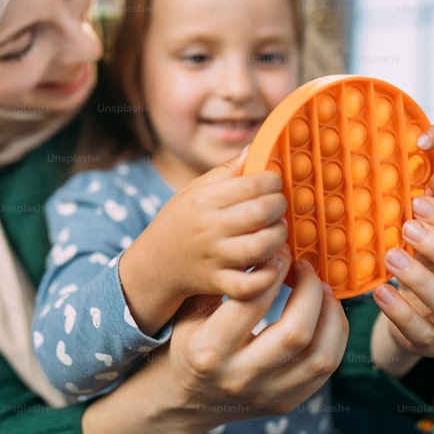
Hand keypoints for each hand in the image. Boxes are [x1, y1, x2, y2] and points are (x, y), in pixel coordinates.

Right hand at [79, 261, 346, 433]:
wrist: (186, 400)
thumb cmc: (188, 342)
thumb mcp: (189, 310)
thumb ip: (221, 280)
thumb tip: (260, 243)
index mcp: (208, 352)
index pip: (251, 304)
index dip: (273, 271)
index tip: (280, 253)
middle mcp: (238, 378)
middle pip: (295, 332)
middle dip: (310, 291)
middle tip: (306, 267)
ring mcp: (266, 395)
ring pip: (320, 355)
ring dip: (330, 314)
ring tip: (322, 289)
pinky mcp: (286, 403)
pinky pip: (326, 370)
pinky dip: (334, 335)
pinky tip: (327, 313)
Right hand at [119, 150, 289, 332]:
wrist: (154, 265)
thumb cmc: (180, 223)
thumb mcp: (194, 190)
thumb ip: (226, 172)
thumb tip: (255, 148)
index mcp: (202, 200)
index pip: (251, 183)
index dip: (273, 180)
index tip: (274, 183)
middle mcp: (208, 228)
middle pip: (261, 212)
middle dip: (280, 205)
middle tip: (279, 205)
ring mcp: (214, 258)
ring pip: (261, 246)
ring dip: (279, 236)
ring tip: (277, 230)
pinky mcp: (218, 283)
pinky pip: (251, 285)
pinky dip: (270, 275)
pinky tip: (273, 263)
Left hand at [372, 196, 433, 367]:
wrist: (413, 313)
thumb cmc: (425, 262)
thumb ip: (433, 211)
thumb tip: (415, 161)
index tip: (421, 202)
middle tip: (409, 226)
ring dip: (423, 280)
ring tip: (391, 256)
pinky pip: (426, 335)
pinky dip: (402, 313)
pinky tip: (381, 292)